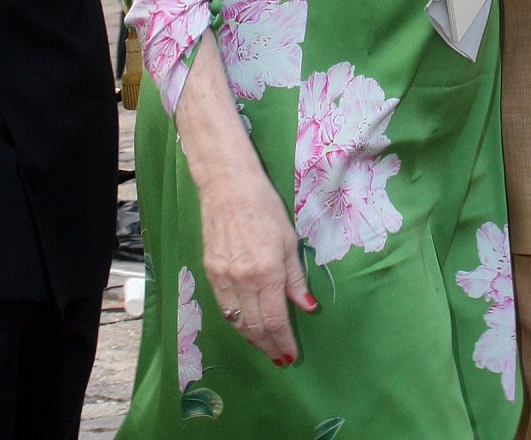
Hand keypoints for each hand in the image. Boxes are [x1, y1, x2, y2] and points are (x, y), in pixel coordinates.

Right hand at [175, 32, 315, 363]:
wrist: (228, 186)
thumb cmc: (266, 208)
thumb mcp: (290, 241)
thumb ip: (296, 279)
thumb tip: (307, 308)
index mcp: (267, 271)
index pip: (274, 320)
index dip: (283, 342)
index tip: (292, 355)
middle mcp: (243, 279)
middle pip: (254, 326)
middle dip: (268, 346)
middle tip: (280, 358)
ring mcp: (223, 277)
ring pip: (237, 321)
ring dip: (252, 339)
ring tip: (265, 348)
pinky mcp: (209, 272)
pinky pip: (224, 307)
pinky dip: (236, 322)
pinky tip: (246, 326)